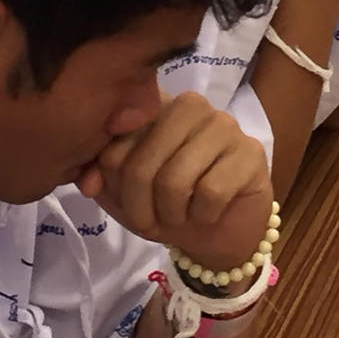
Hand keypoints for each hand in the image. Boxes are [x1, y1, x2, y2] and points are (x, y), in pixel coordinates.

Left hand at [77, 92, 271, 274]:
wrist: (218, 233)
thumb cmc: (167, 204)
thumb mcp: (123, 194)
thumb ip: (100, 179)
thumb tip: (88, 182)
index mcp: (153, 104)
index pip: (115, 140)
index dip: (113, 182)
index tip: (123, 202)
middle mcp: (189, 105)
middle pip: (141, 163)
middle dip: (139, 206)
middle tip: (150, 222)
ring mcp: (224, 125)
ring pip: (175, 180)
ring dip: (171, 214)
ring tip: (179, 217)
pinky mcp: (250, 153)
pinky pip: (211, 192)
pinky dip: (202, 216)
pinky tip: (208, 213)